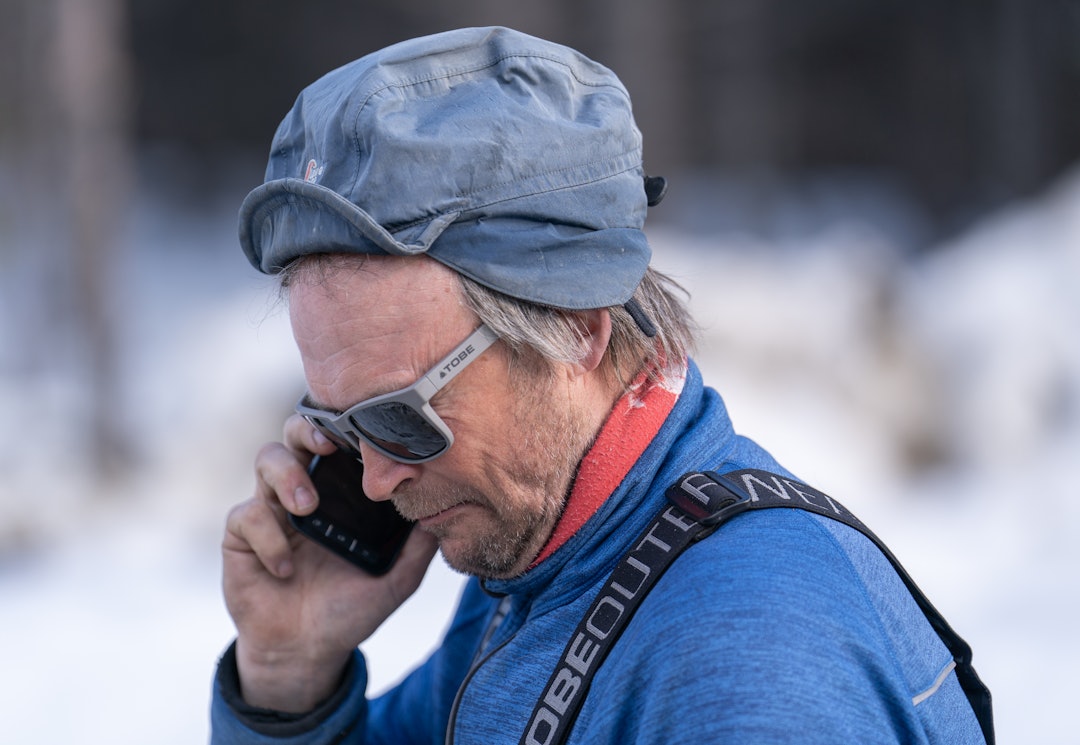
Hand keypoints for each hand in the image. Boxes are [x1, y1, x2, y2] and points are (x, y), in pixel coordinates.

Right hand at [221, 415, 438, 711]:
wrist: (306, 652)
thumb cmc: (349, 609)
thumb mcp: (395, 581)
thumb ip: (418, 548)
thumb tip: (445, 513)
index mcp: (341, 494)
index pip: (339, 442)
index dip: (348, 428)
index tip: (366, 431)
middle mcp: (305, 490)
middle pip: (296, 433)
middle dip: (308, 429)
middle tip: (326, 444)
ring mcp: (271, 509)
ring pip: (266, 460)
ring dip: (287, 476)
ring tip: (306, 507)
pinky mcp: (242, 535)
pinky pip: (246, 515)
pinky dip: (268, 537)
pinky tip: (286, 568)